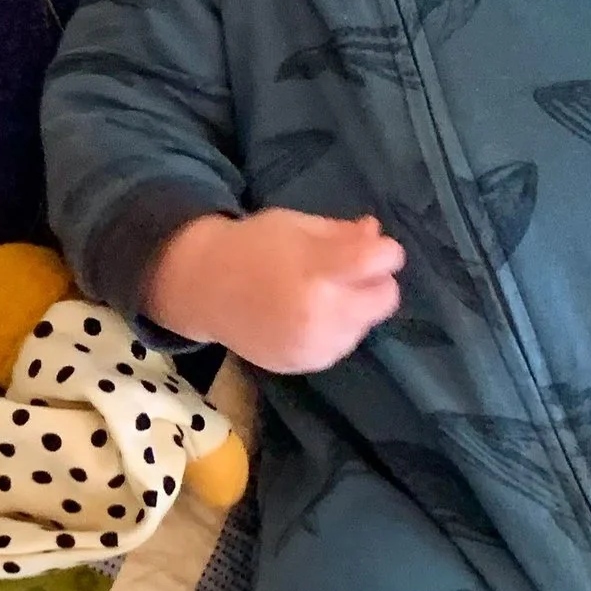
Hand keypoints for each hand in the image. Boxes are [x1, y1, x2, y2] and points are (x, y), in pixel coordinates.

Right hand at [146, 209, 404, 373]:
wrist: (204, 289)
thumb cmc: (252, 248)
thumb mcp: (297, 226)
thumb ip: (341, 233)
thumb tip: (376, 234)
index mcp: (316, 269)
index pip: (382, 260)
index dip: (385, 251)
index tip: (372, 248)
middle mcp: (320, 312)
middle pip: (386, 297)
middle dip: (374, 281)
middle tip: (348, 273)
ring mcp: (313, 344)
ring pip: (366, 324)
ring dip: (356, 308)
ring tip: (321, 295)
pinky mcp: (306, 363)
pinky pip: (343, 344)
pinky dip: (336, 329)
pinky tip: (308, 316)